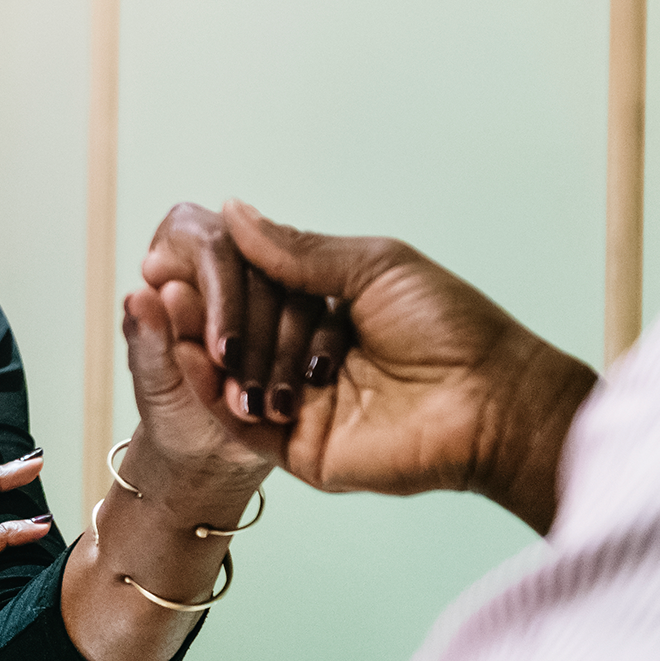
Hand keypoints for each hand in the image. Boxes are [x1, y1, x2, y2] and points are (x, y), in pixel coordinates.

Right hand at [143, 201, 597, 534]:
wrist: (492, 401)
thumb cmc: (450, 327)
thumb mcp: (372, 267)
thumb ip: (299, 249)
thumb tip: (232, 211)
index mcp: (327, 309)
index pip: (257, 289)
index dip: (221, 276)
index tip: (176, 256)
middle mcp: (306, 355)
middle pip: (239, 331)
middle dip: (210, 312)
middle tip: (167, 289)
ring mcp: (299, 404)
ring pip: (234, 375)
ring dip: (205, 349)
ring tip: (170, 319)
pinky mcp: (298, 449)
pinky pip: (242, 425)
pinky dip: (211, 393)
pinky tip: (192, 362)